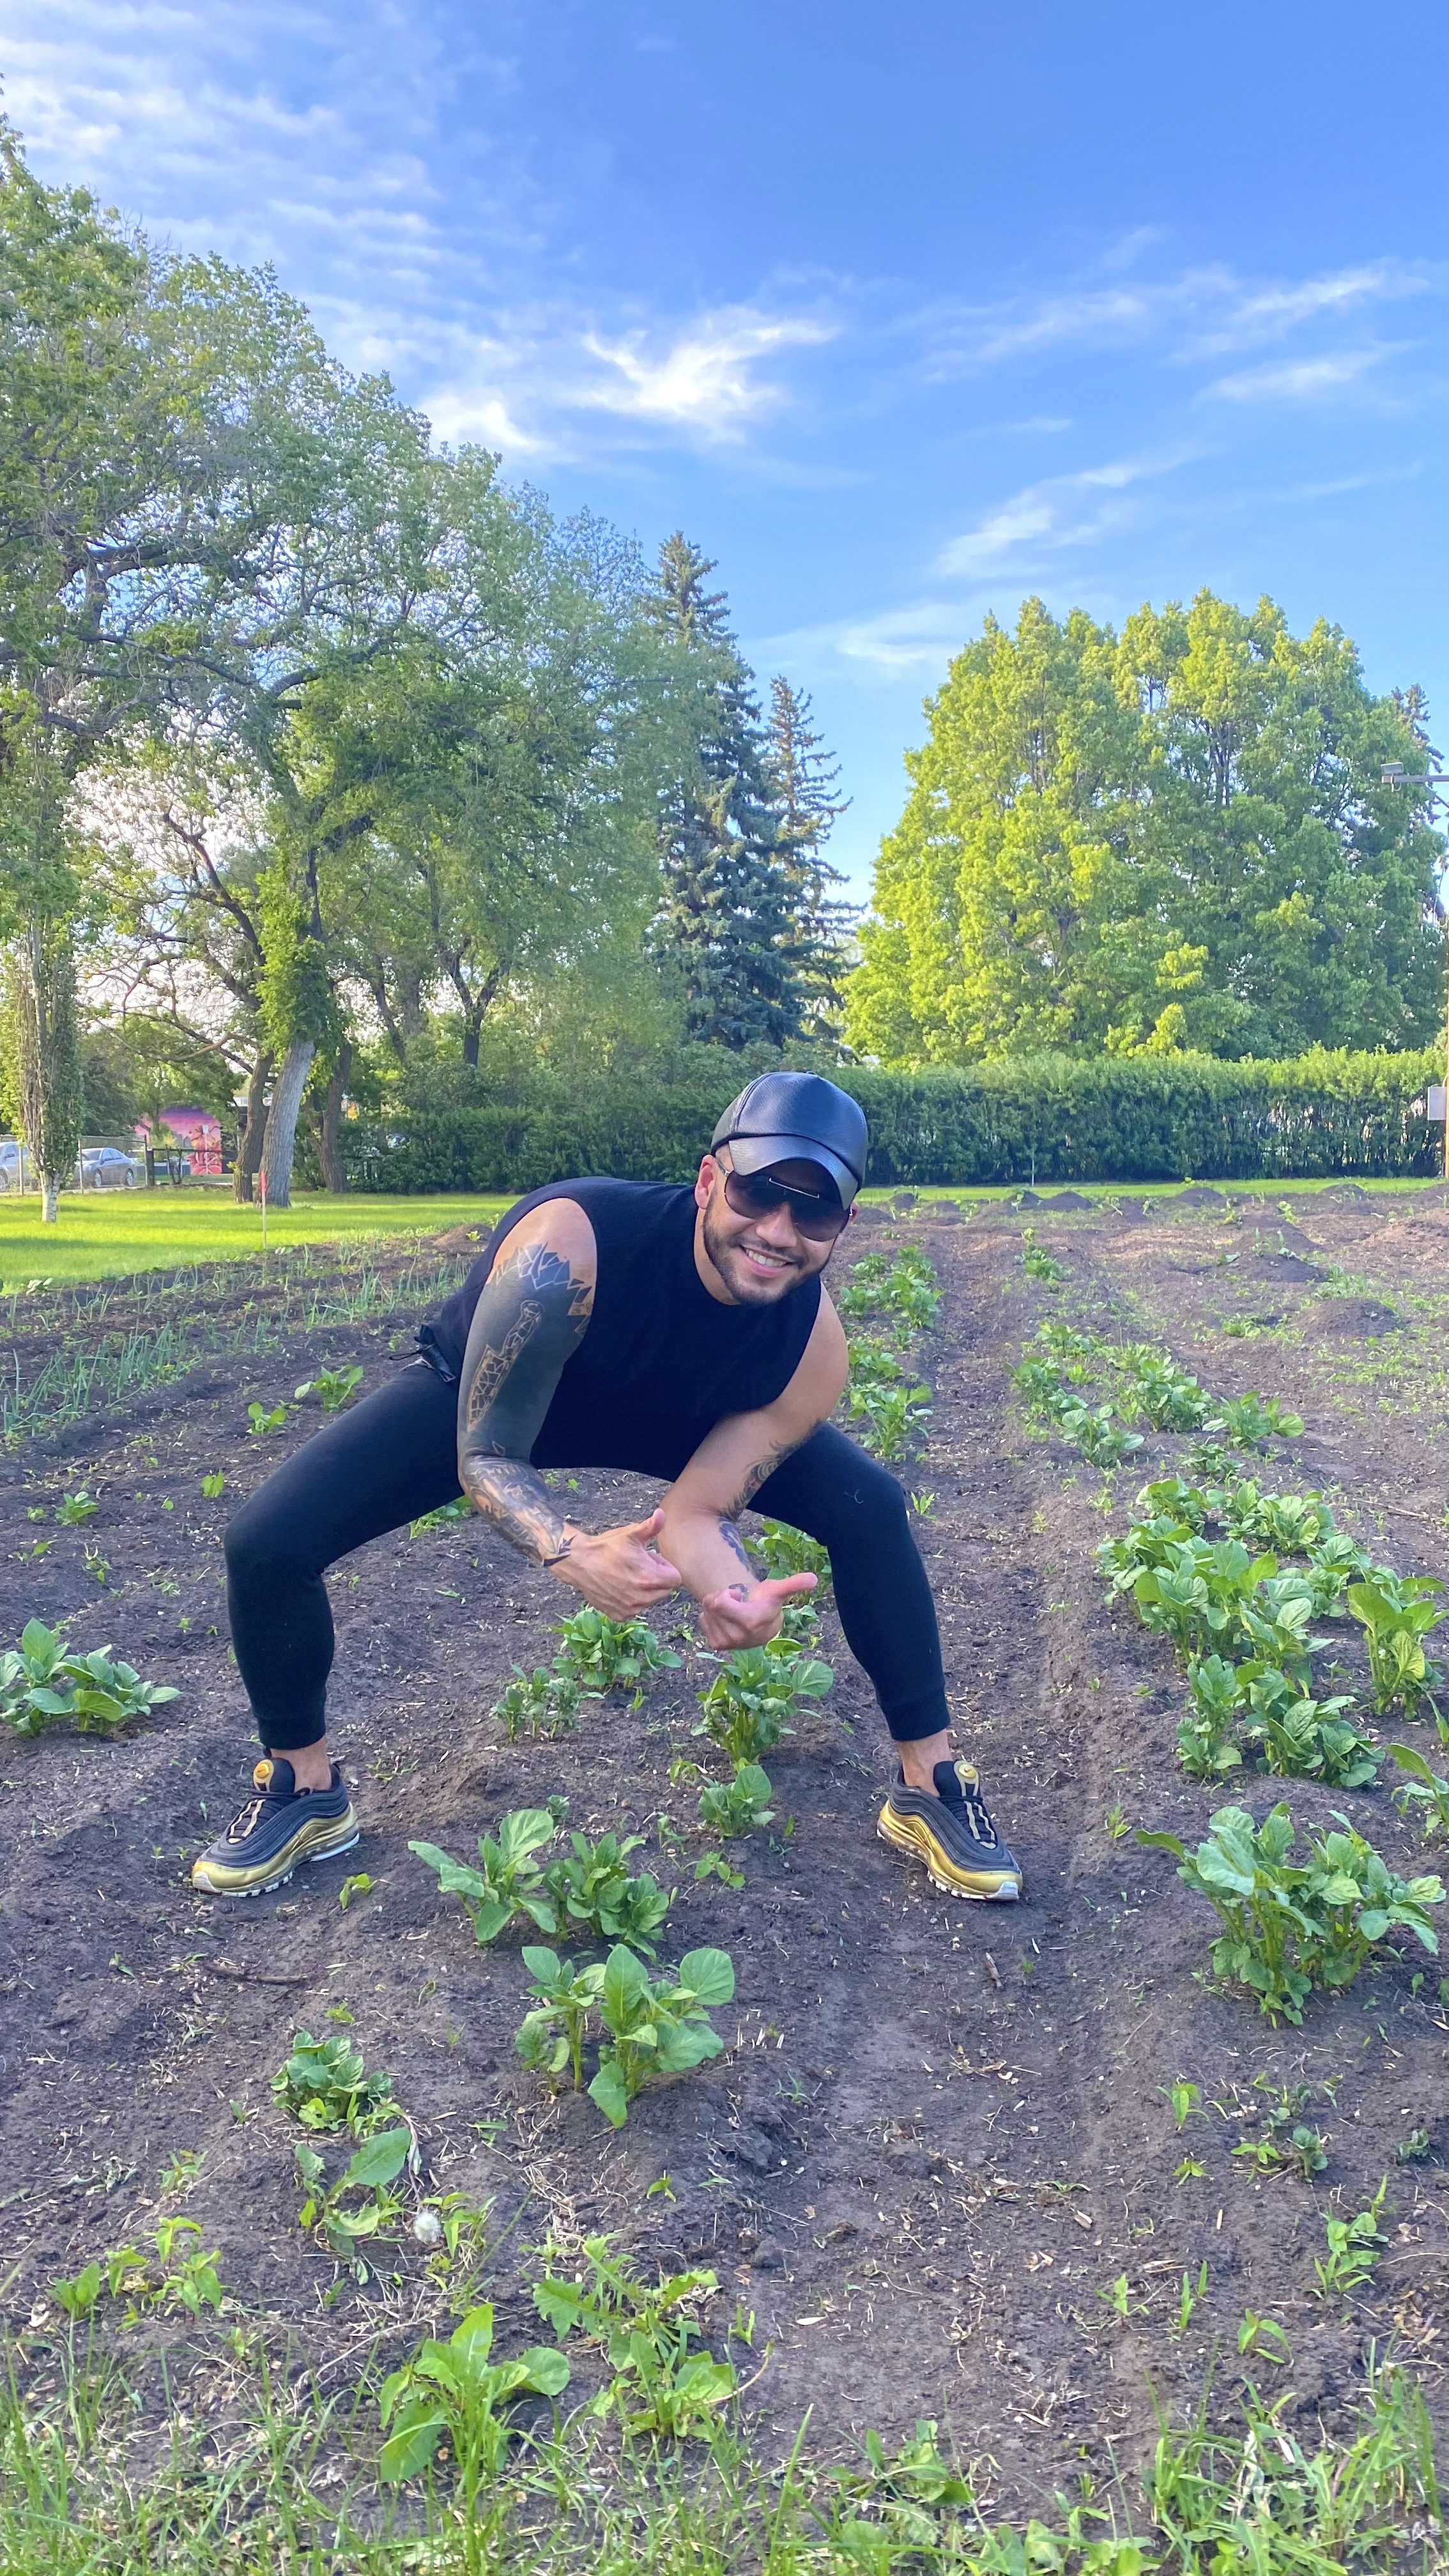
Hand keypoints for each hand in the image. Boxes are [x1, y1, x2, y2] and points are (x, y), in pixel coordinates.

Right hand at [550, 1510, 681, 1618]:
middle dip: (657, 1578)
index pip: (675, 1578)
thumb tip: (662, 1514)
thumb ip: (651, 1526)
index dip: (665, 1566)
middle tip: (640, 1565)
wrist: (579, 1562)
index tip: (651, 1559)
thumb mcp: (631, 1534)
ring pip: (650, 1600)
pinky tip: (620, 1586)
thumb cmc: (606, 1547)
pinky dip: (631, 1599)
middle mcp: (642, 1598)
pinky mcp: (619, 1615)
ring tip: (628, 1574)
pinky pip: (635, 1608)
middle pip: (665, 1590)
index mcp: (650, 1578)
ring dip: (645, 1589)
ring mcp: (630, 1608)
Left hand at [698, 1570, 815, 1651]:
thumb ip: (795, 1584)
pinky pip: (703, 1621)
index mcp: (752, 1621)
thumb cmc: (768, 1602)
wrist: (762, 1625)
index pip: (720, 1602)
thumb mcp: (779, 1590)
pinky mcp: (717, 1645)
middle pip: (711, 1604)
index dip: (728, 1594)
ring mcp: (727, 1642)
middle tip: (736, 1601)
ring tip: (733, 1610)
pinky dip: (710, 1616)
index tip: (741, 1596)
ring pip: (707, 1612)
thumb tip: (814, 1579)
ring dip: (716, 1607)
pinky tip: (725, 1619)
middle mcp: (739, 1636)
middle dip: (721, 1597)